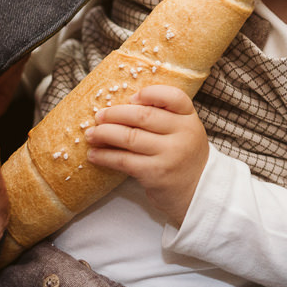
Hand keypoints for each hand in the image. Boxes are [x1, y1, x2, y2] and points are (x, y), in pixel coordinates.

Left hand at [86, 85, 209, 225]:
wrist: (196, 192)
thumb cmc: (183, 157)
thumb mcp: (183, 131)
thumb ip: (164, 116)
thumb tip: (122, 106)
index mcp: (189, 118)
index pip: (173, 96)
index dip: (149, 93)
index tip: (131, 98)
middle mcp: (183, 134)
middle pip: (143, 115)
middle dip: (115, 114)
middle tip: (99, 116)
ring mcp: (169, 154)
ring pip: (129, 137)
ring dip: (104, 134)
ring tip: (91, 134)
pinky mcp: (155, 173)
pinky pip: (123, 160)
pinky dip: (105, 156)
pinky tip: (94, 155)